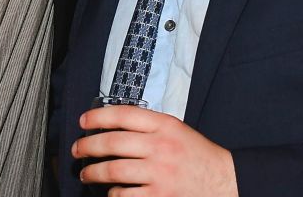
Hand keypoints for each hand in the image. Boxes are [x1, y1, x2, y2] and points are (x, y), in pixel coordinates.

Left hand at [72, 105, 237, 195]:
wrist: (224, 182)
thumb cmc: (197, 155)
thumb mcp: (176, 129)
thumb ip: (148, 125)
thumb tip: (112, 125)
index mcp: (164, 125)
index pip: (123, 114)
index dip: (97, 116)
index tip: (83, 121)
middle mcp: (160, 147)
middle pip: (111, 143)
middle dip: (87, 146)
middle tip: (77, 149)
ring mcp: (159, 174)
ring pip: (113, 171)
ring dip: (93, 172)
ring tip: (86, 173)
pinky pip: (124, 195)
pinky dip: (113, 194)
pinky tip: (111, 192)